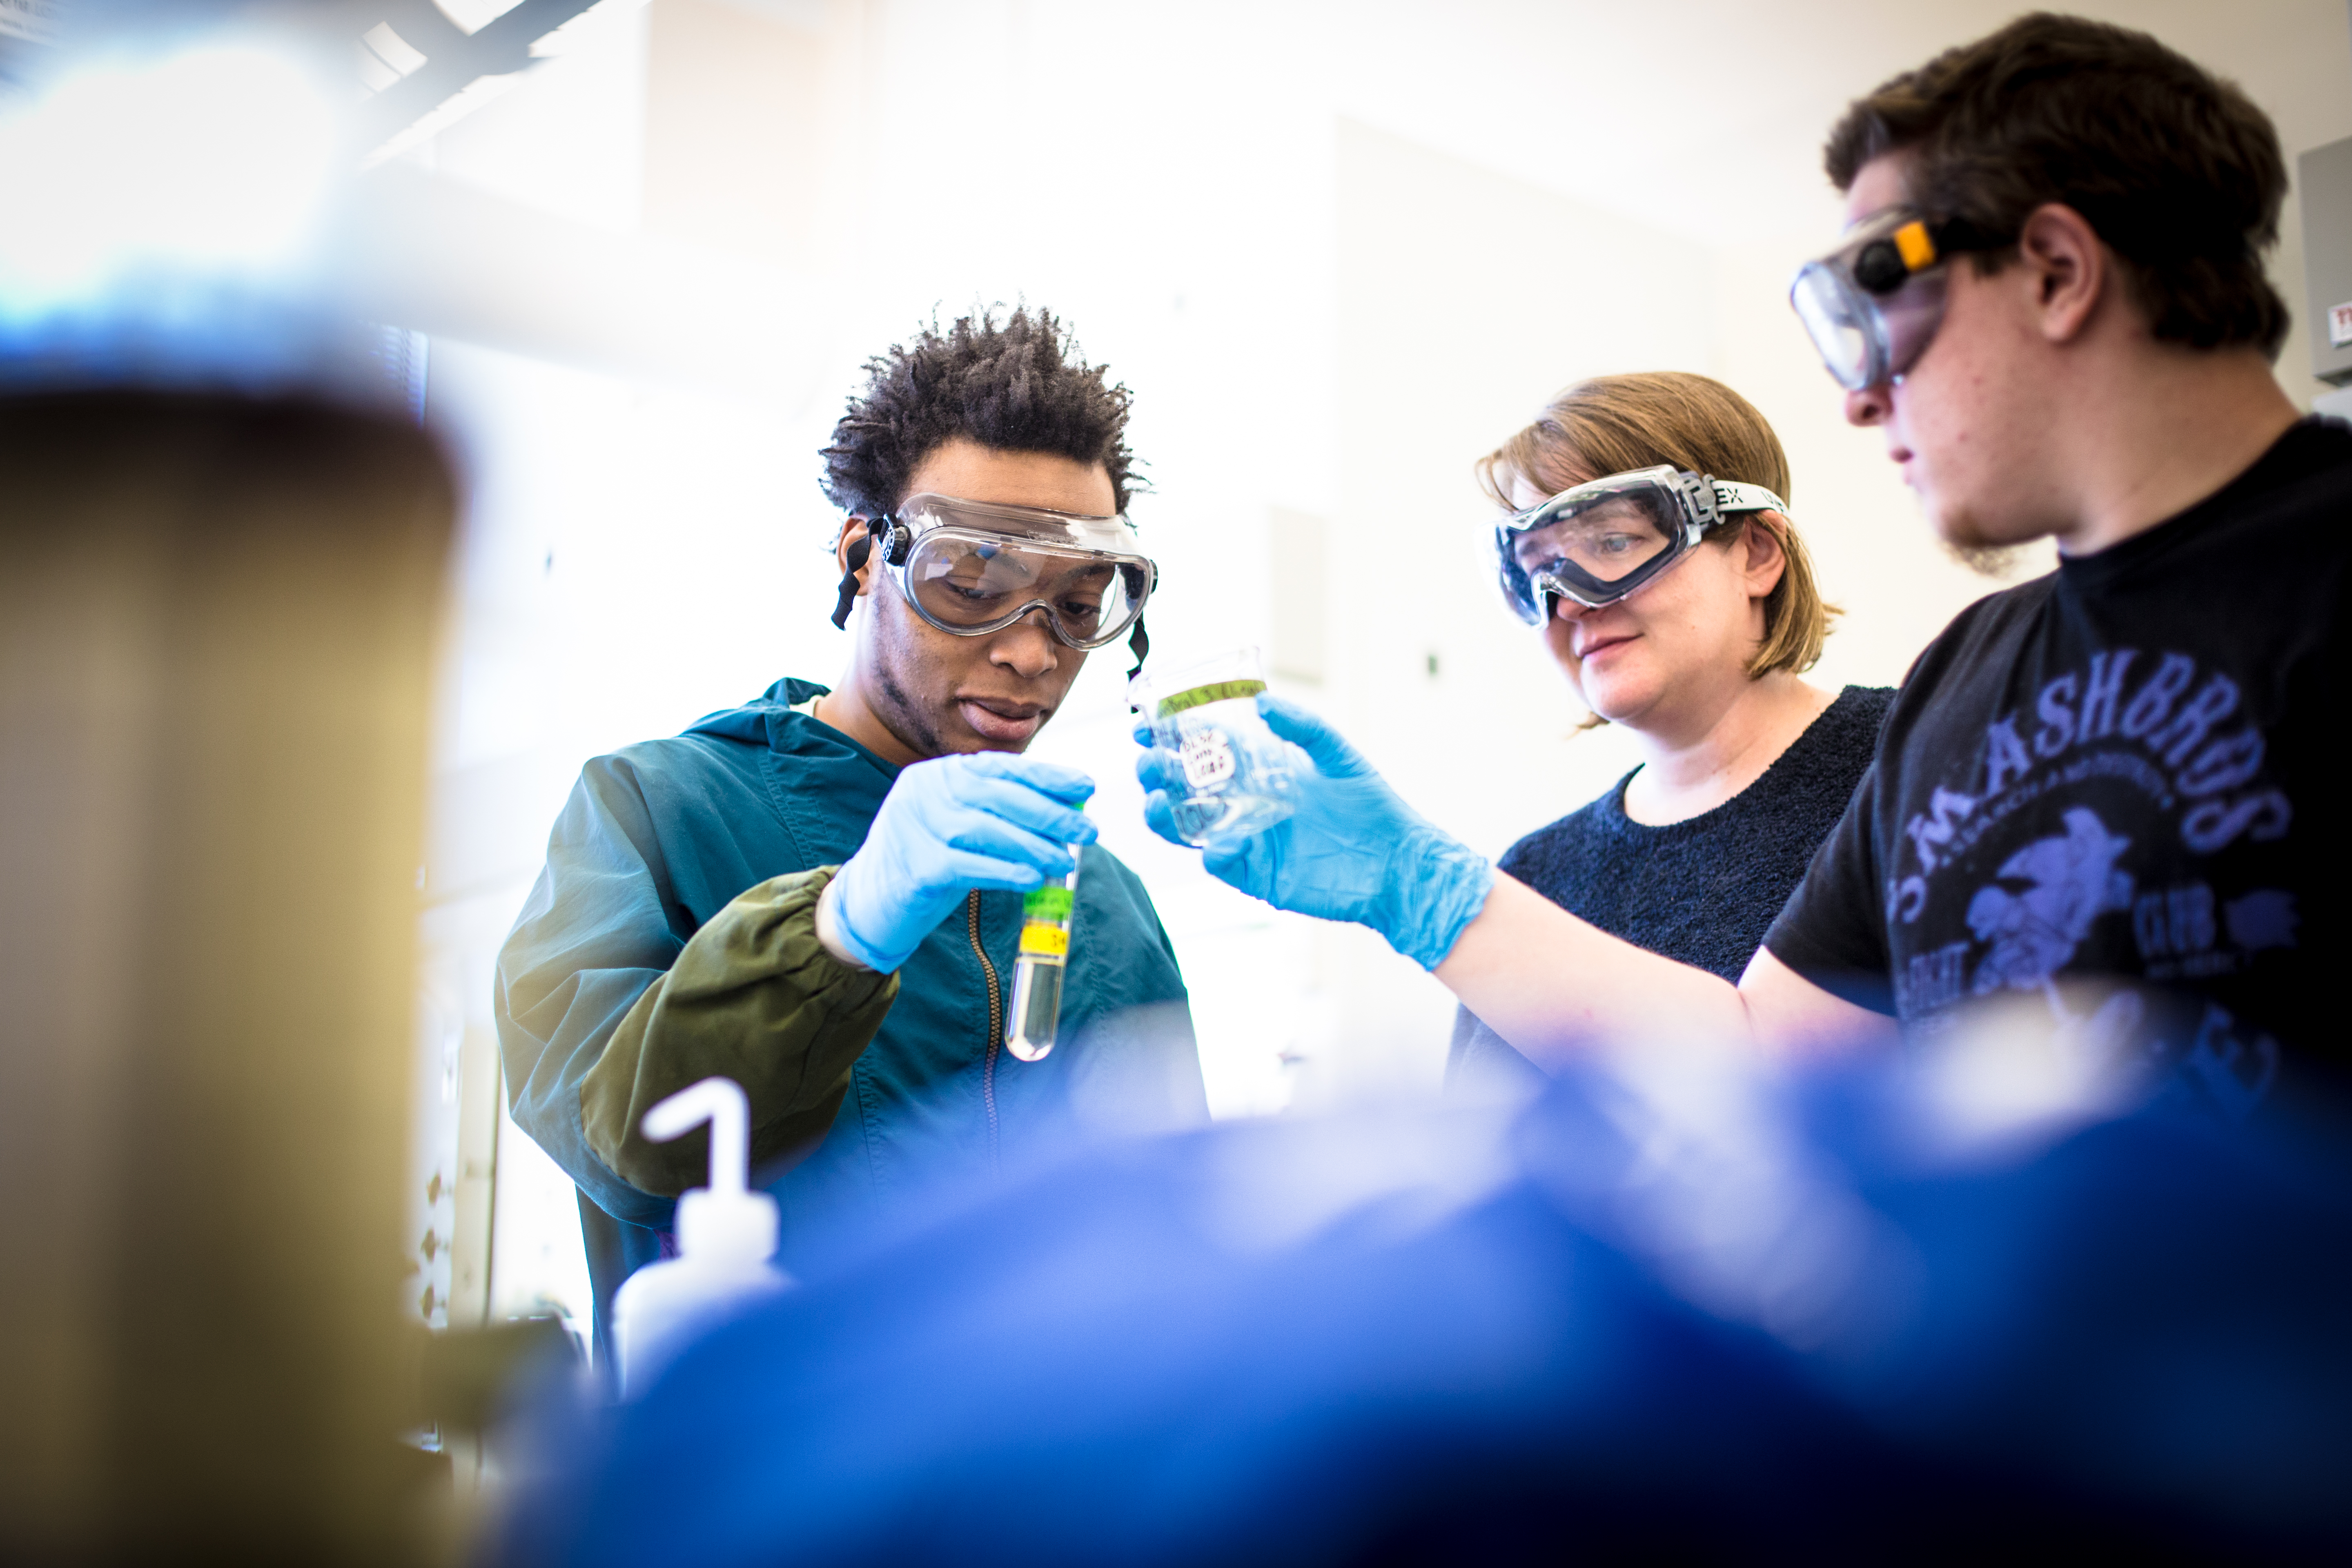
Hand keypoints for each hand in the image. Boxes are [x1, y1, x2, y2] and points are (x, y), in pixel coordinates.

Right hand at [828, 752, 1096, 973]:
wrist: (866, 902)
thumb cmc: (927, 861)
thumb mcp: (960, 825)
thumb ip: (1000, 813)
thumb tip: (1066, 812)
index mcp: (939, 774)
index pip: (1001, 769)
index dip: (1047, 777)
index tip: (1085, 787)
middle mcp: (923, 790)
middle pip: (996, 795)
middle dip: (1049, 812)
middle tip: (1088, 830)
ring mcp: (914, 825)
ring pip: (984, 829)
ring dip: (1032, 844)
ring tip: (1064, 860)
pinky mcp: (913, 865)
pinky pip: (967, 864)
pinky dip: (1004, 870)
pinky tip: (1031, 877)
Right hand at [1133, 695, 1490, 968]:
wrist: (1398, 864)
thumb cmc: (1373, 809)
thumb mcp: (1339, 755)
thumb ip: (1303, 727)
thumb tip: (1264, 702)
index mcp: (1261, 770)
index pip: (1206, 748)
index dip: (1174, 736)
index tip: (1147, 724)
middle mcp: (1247, 804)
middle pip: (1186, 787)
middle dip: (1158, 773)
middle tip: (1149, 761)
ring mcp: (1249, 840)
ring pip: (1190, 828)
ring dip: (1165, 815)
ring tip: (1157, 800)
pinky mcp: (1257, 875)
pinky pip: (1221, 864)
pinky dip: (1213, 853)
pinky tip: (1221, 842)